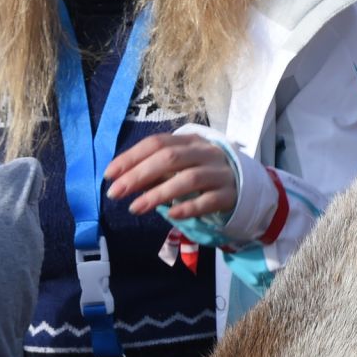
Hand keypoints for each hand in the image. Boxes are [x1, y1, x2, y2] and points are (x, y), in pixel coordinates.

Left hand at [105, 133, 237, 220]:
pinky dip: (188, 207)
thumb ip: (155, 170)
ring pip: (188, 178)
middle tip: (115, 194)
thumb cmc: (204, 175)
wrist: (247, 186)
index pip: (157, 142)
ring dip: (158, 194)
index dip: (131, 157)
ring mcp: (221, 172)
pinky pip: (208, 200)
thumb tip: (121, 179)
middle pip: (170, 158)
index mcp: (191, 141)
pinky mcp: (231, 194)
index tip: (109, 175)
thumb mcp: (180, 166)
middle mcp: (207, 152)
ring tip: (135, 208)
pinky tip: (171, 215)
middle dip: (138, 175)